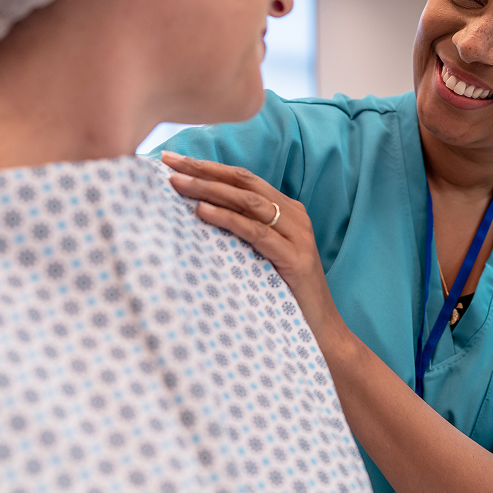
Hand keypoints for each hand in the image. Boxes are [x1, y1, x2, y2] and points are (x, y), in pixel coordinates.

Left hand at [160, 151, 345, 340]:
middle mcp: (295, 216)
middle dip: (204, 170)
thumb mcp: (263, 256)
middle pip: (244, 183)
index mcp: (288, 211)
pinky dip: (227, 219)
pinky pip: (256, 232)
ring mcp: (298, 236)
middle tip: (169, 162)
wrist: (323, 332)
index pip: (244, 179)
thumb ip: (244, 233)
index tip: (174, 159)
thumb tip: (198, 215)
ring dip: (210, 189)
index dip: (210, 167)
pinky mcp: (295, 258)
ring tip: (178, 184)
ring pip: (248, 202)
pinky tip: (202, 212)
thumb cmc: (286, 296)